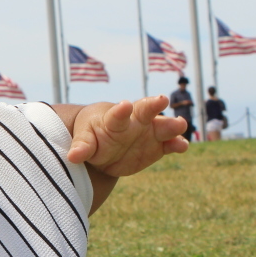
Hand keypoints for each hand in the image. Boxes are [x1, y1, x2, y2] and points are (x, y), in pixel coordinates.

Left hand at [66, 95, 188, 176]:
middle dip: (154, 105)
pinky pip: (169, 145)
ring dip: (171, 126)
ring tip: (180, 125)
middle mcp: (134, 122)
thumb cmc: (91, 135)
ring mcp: (148, 133)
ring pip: (162, 127)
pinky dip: (177, 144)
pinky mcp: (157, 147)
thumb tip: (73, 157)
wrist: (103, 142)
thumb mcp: (84, 140)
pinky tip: (182, 146)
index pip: (117, 113)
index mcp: (114, 118)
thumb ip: (82, 147)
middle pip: (145, 111)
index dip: (121, 111)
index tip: (125, 105)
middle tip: (161, 100)